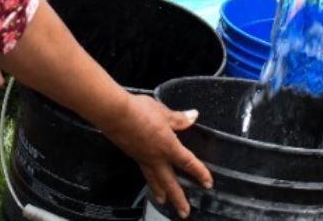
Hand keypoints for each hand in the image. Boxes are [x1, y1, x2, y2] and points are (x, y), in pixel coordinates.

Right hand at [99, 91, 211, 216]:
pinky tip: (149, 177)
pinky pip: (144, 172)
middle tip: (184, 213)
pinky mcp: (132, 155)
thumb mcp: (163, 112)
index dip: (200, 173)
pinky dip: (148, 179)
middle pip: (170, 183)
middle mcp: (156, 158)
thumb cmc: (139, 112)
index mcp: (168, 147)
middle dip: (178, 199)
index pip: (189, 163)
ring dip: (160, 192)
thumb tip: (193, 117)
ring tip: (163, 201)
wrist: (114, 114)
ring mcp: (143, 159)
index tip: (208, 183)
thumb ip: (179, 118)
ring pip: (154, 180)